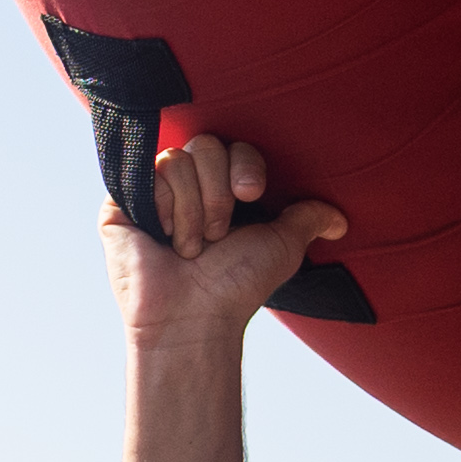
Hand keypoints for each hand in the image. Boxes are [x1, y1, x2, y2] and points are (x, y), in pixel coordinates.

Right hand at [104, 132, 345, 347]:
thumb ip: (307, 219)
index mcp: (224, 191)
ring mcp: (152, 194)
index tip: (251, 194)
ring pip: (176, 159)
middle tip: (218, 234)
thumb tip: (339, 220)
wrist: (194, 316)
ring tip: (191, 247)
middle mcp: (188, 187)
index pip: (235, 147)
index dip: (245, 164)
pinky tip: (163, 238)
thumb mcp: (282, 247)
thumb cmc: (236, 286)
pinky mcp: (121, 203)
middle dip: (218, 193)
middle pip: (205, 145)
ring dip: (193, 210)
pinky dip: (164, 208)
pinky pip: (146, 173)